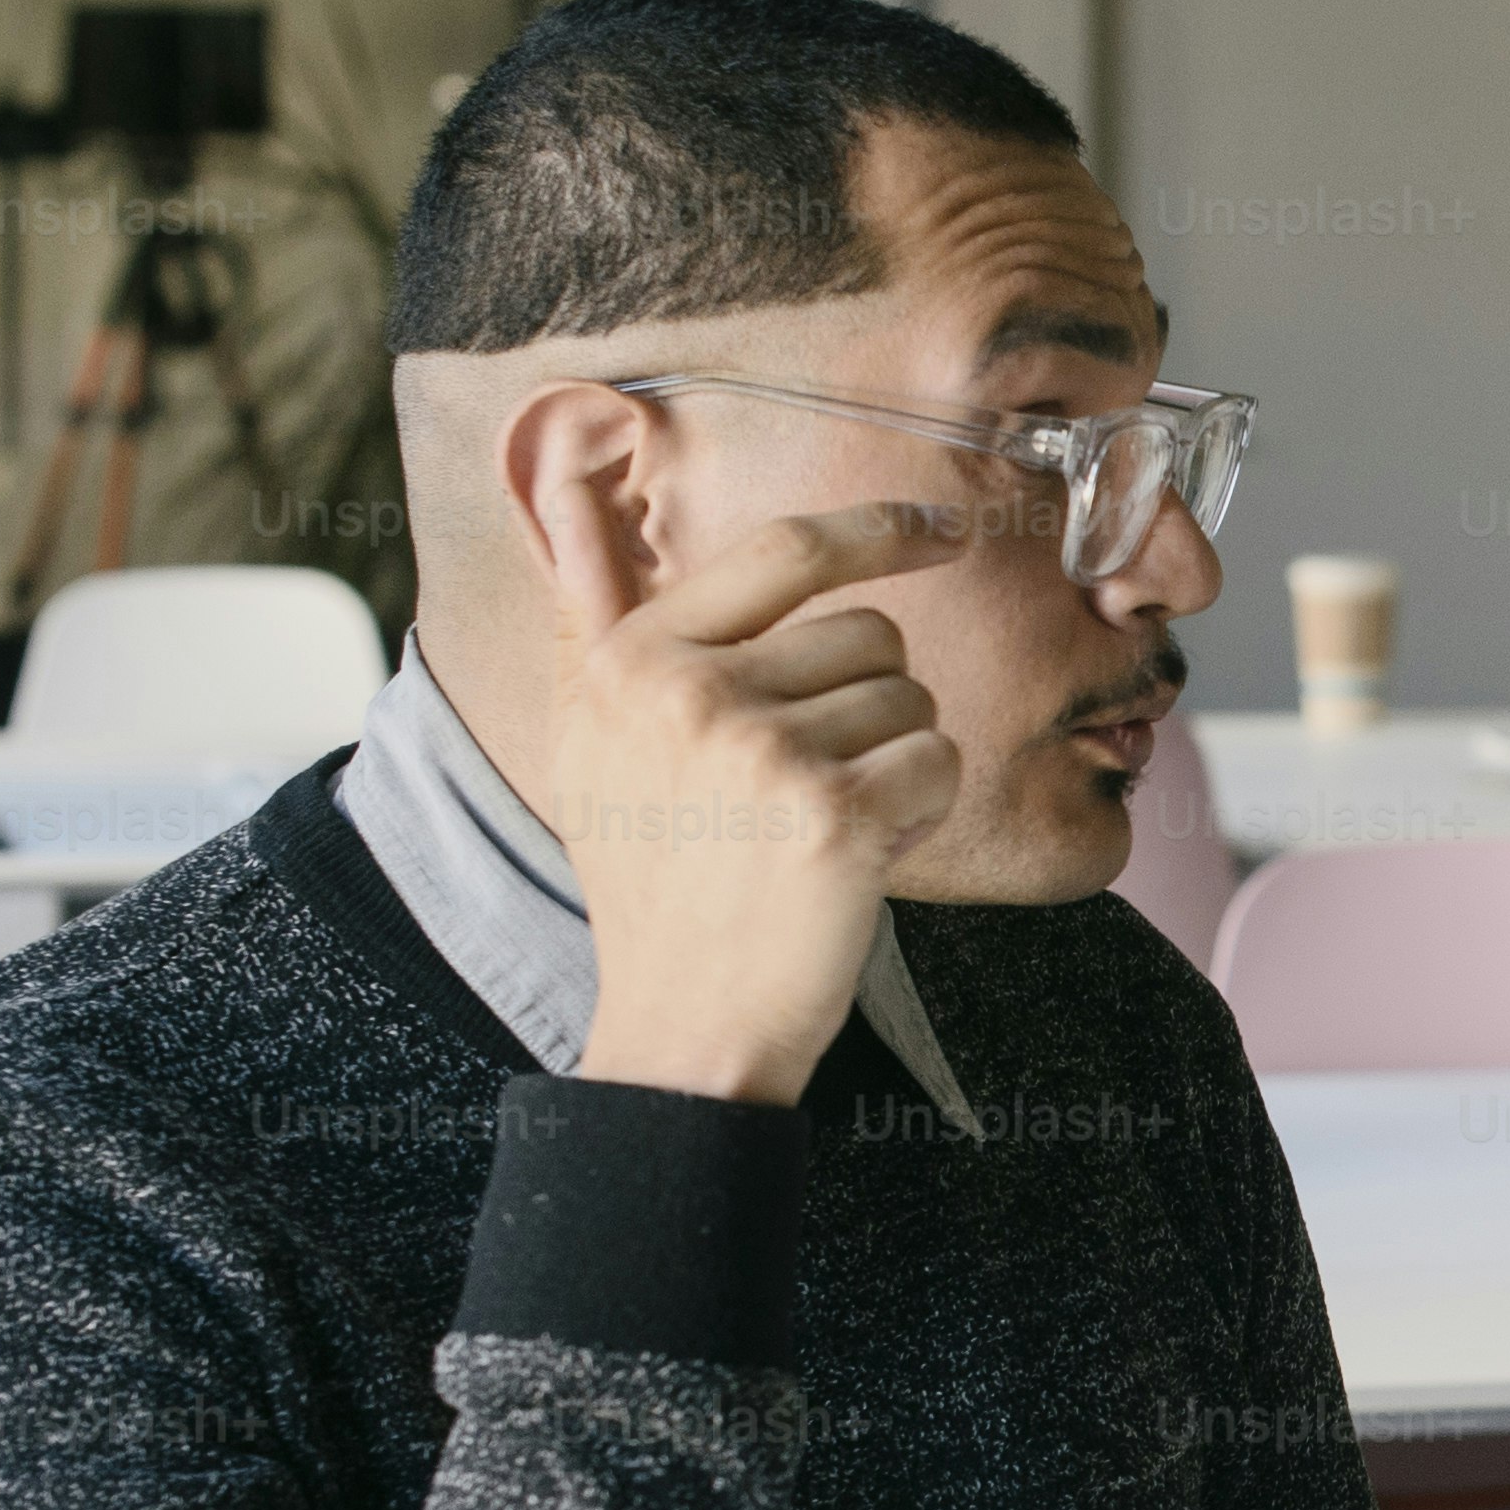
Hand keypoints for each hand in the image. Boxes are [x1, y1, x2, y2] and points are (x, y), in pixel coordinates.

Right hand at [555, 503, 965, 1105]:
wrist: (682, 1023)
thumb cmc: (654, 880)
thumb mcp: (591, 736)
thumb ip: (592, 608)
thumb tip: (566, 486)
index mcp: (633, 660)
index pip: (784, 549)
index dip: (880, 528)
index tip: (943, 528)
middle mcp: (690, 691)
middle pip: (868, 632)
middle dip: (872, 702)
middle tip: (815, 783)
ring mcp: (761, 751)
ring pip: (909, 696)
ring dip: (896, 759)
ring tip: (825, 825)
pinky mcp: (833, 814)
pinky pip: (937, 759)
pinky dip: (924, 810)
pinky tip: (864, 856)